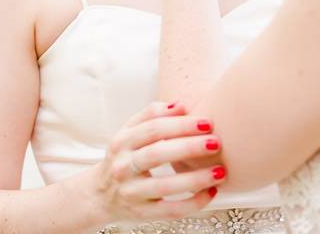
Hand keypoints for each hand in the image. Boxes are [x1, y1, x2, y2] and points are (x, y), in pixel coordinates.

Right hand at [88, 101, 226, 221]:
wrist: (98, 196)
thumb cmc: (122, 158)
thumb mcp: (128, 132)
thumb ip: (151, 115)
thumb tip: (180, 104)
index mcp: (122, 142)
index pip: (153, 128)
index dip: (181, 124)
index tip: (207, 122)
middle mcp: (124, 167)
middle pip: (157, 154)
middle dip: (189, 147)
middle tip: (216, 142)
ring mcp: (131, 192)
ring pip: (164, 185)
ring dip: (195, 179)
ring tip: (220, 171)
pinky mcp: (141, 214)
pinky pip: (169, 210)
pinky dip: (192, 203)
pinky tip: (211, 193)